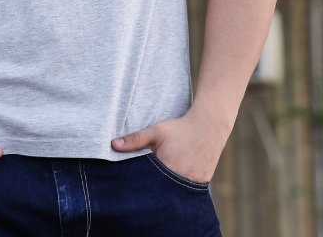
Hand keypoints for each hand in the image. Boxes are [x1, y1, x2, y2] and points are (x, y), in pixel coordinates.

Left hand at [111, 110, 230, 183]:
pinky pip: (185, 193)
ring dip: (165, 192)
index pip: (148, 185)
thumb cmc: (180, 128)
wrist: (209, 127)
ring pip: (173, 194)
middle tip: (143, 191)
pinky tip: (171, 186)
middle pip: (160, 193)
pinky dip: (178, 190)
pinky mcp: (201, 186)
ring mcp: (192, 185)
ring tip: (158, 188)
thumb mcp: (156, 131)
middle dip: (151, 191)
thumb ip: (135, 139)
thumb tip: (113, 144)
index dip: (140, 187)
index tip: (131, 188)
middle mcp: (180, 180)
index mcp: (167, 168)